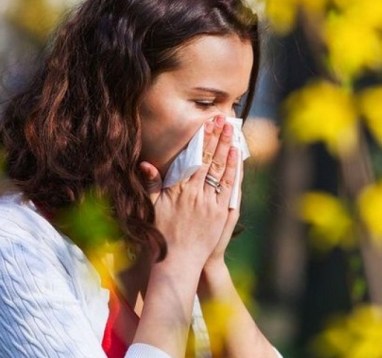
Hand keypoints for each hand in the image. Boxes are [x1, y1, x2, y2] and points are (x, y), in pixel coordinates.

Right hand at [138, 115, 238, 265]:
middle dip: (216, 137)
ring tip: (231, 131)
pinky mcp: (221, 213)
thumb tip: (146, 164)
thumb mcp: (152, 208)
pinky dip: (233, 170)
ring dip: (227, 148)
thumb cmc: (162, 234)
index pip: (193, 158)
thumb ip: (151, 184)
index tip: (207, 124)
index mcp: (178, 190)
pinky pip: (229, 187)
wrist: (178, 261)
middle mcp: (195, 194)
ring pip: (220, 170)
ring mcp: (210, 203)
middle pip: (209, 159)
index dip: (202, 139)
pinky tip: (236, 156)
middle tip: (223, 120)